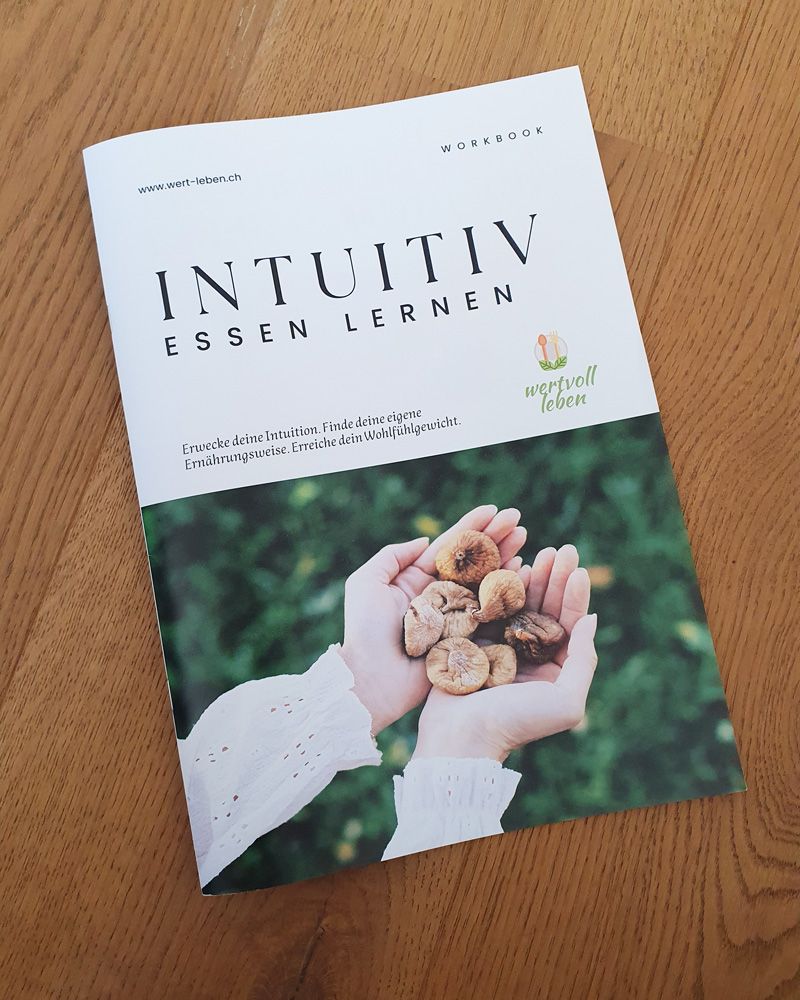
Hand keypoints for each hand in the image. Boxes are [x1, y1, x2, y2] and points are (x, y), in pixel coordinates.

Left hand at [341, 505, 527, 734]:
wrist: (371, 677)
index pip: (450, 547)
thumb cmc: (364, 629)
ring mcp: (456, 616)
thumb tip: (425, 541)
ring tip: (524, 537)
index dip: (472, 527)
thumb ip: (392, 556)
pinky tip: (524, 571)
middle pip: (473, 559)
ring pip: (485, 580)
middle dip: (495, 537)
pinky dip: (508, 590)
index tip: (493, 509)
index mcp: (417, 579)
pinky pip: (492, 610)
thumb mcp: (366, 582)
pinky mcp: (468, 638)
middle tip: (517, 518)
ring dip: (506, 557)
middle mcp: (440, 595)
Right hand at [412, 545, 597, 762]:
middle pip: (546, 608)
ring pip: (519, 602)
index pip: (569, 624)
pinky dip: (500, 585)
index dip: (575, 595)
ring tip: (540, 552)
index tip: (579, 569)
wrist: (462, 736)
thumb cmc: (517, 723)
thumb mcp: (566, 702)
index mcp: (552, 669)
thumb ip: (583, 661)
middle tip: (562, 550)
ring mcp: (499, 645)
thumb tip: (592, 620)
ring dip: (531, 577)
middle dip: (556, 578)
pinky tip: (510, 565)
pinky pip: (489, 606)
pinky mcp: (473, 639)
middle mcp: (528, 654)